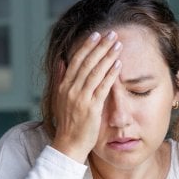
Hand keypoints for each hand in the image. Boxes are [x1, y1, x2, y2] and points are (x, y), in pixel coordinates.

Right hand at [51, 30, 122, 162]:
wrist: (68, 144)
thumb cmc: (68, 122)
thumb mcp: (60, 98)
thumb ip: (60, 79)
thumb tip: (62, 61)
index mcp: (63, 86)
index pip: (75, 60)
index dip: (86, 46)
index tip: (96, 34)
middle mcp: (70, 89)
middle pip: (87, 62)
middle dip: (100, 46)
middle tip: (112, 34)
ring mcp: (80, 98)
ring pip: (95, 72)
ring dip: (108, 56)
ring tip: (118, 45)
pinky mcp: (91, 108)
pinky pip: (102, 87)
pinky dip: (111, 74)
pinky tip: (118, 64)